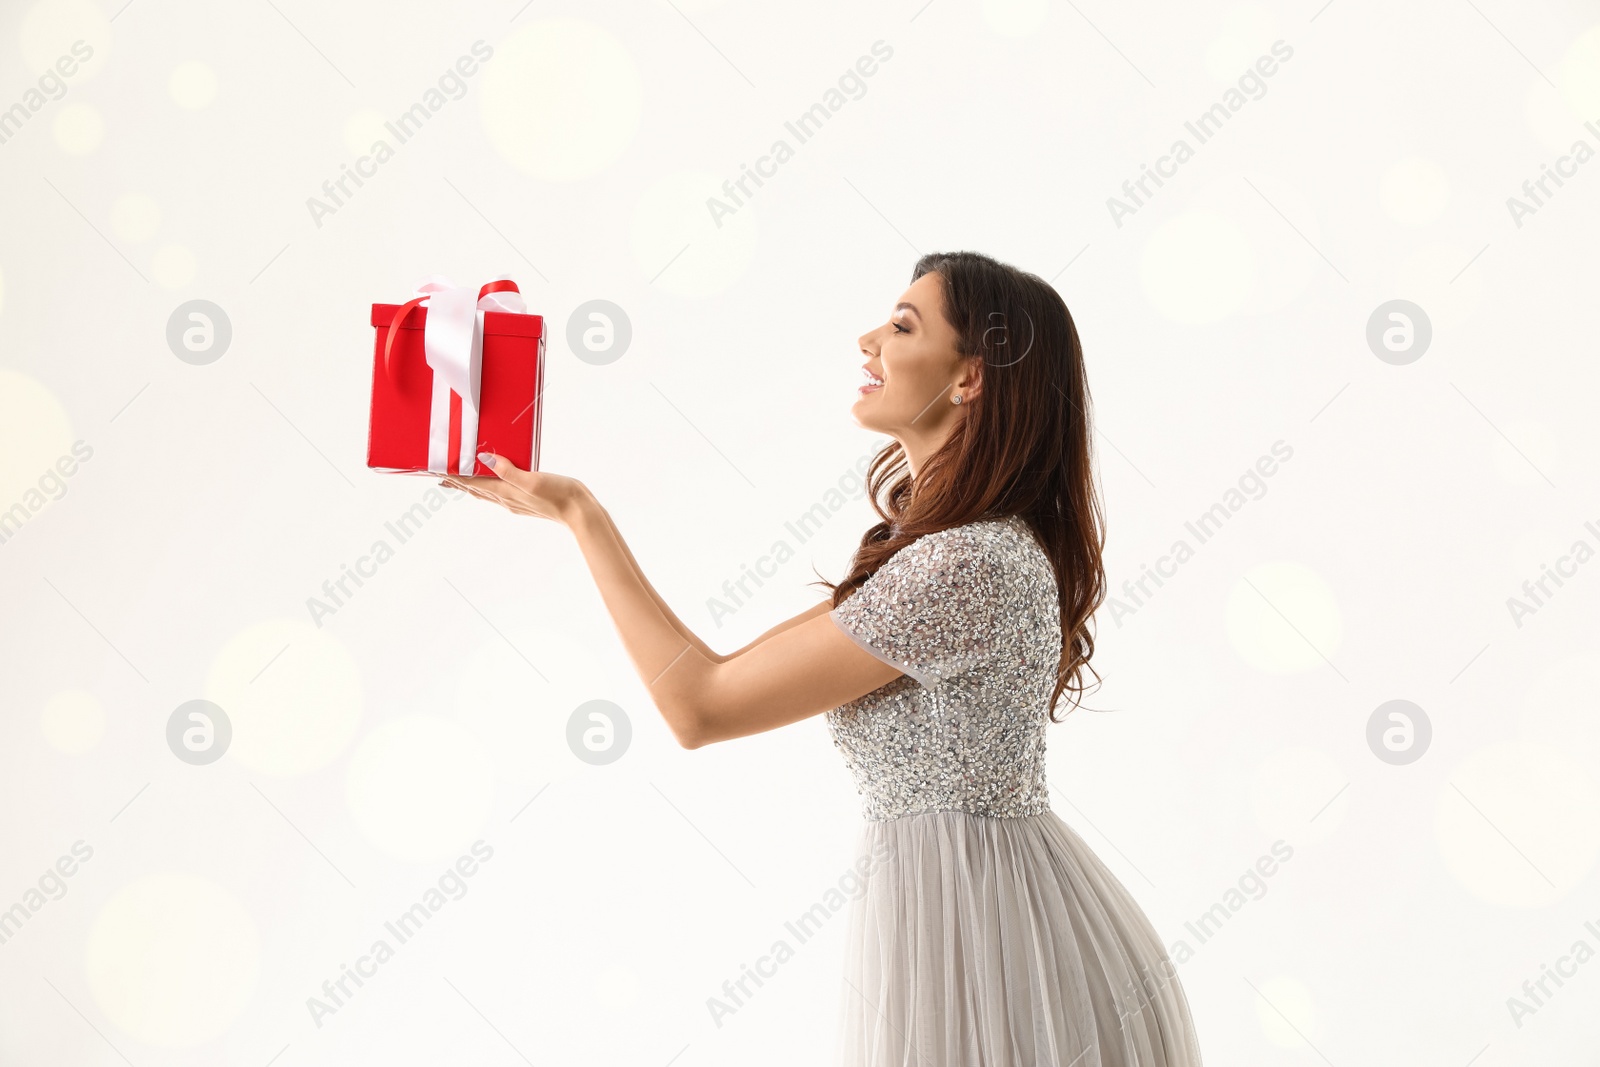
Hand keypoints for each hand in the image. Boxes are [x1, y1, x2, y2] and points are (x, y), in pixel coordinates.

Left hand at [443, 452, 588, 525]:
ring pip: (486, 493)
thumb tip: (484, 458)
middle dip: (457, 484)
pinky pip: (499, 494)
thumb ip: (508, 470)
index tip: (436, 473)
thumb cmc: (560, 495)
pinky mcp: (527, 502)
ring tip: (459, 483)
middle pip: (475, 490)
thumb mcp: (534, 479)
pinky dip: (488, 488)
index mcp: (506, 493)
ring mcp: (516, 503)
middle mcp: (507, 500)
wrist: (580, 513)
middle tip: (440, 478)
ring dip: (471, 487)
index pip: (472, 483)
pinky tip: (493, 486)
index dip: (454, 477)